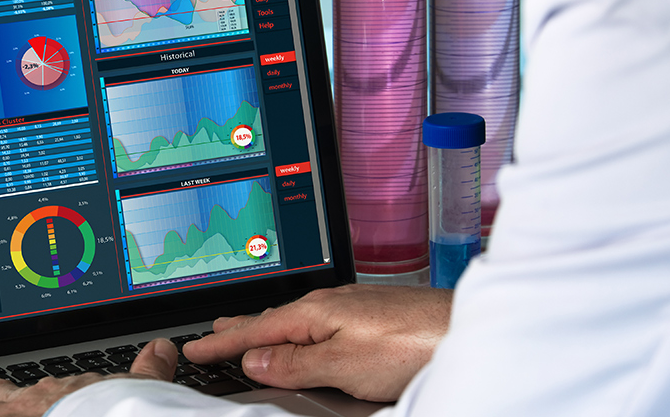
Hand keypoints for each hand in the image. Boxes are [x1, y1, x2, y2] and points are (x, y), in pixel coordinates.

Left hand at [0, 338, 177, 416]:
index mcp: (72, 393)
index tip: (29, 391)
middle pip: (10, 395)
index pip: (51, 390)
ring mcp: (18, 413)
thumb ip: (149, 369)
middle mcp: (39, 401)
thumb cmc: (124, 409)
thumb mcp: (143, 387)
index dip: (39, 393)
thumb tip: (161, 347)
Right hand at [182, 284, 451, 401]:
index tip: (196, 347)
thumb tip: (257, 361)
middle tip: (213, 332)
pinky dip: (300, 332)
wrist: (473, 330)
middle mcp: (333, 304)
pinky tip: (307, 338)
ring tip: (249, 332)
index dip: (223, 341)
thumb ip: (297, 363)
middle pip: (273, 319)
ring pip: (298, 321)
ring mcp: (355, 308)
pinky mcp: (376, 317)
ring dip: (269, 330)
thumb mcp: (345, 365)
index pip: (256, 329)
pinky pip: (321, 324)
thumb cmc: (416, 344)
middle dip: (240, 328)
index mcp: (317, 313)